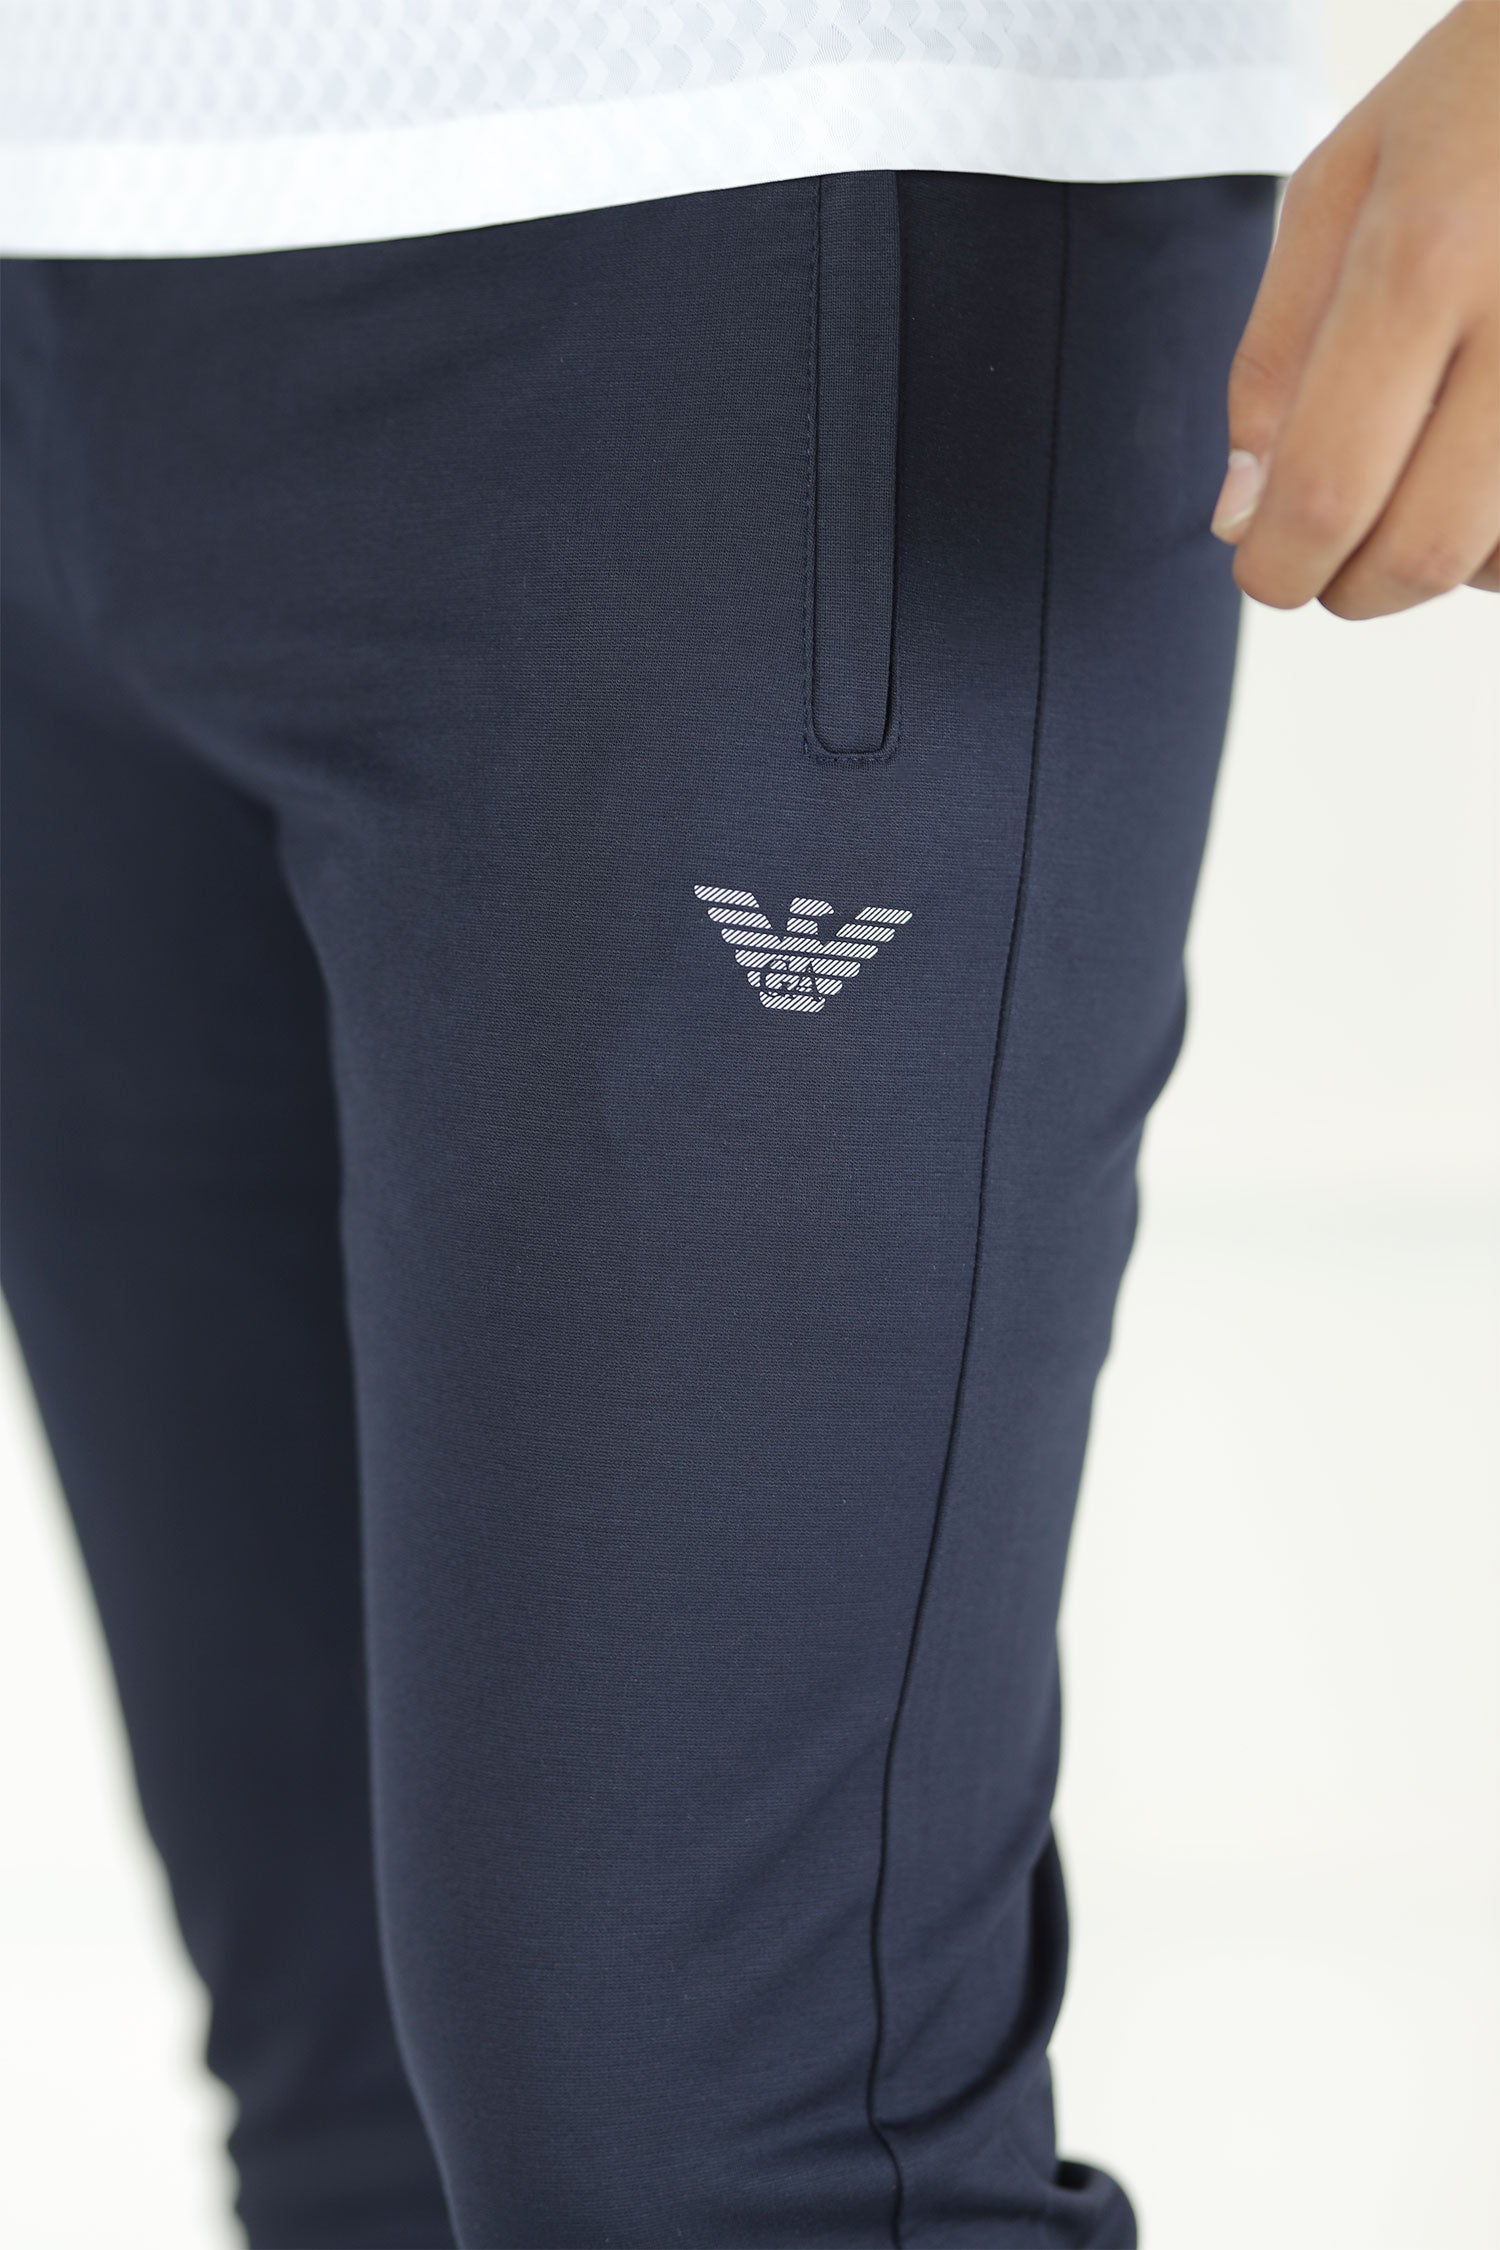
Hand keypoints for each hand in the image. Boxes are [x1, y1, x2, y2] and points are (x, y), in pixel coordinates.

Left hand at [1212, 0, 1498, 618]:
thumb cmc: (1475, 102)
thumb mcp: (1343, 185)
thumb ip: (1277, 358)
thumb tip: (1243, 519)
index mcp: (1425, 255)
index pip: (1327, 488)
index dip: (1280, 566)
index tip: (1266, 566)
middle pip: (1424, 550)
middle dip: (1354, 584)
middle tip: (1332, 553)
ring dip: (1441, 565)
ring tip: (1421, 482)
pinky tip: (1488, 474)